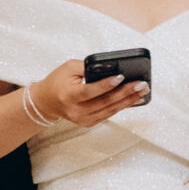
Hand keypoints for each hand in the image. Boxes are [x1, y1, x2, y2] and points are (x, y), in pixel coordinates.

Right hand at [30, 59, 148, 128]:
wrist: (46, 101)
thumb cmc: (57, 81)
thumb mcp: (69, 68)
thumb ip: (88, 67)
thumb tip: (112, 67)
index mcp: (69, 95)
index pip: (89, 91)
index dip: (106, 84)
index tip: (121, 77)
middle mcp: (76, 110)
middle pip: (105, 102)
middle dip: (126, 92)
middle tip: (141, 83)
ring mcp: (82, 119)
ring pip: (110, 110)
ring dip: (128, 100)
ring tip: (142, 91)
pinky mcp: (88, 122)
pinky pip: (108, 114)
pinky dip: (121, 106)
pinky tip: (133, 99)